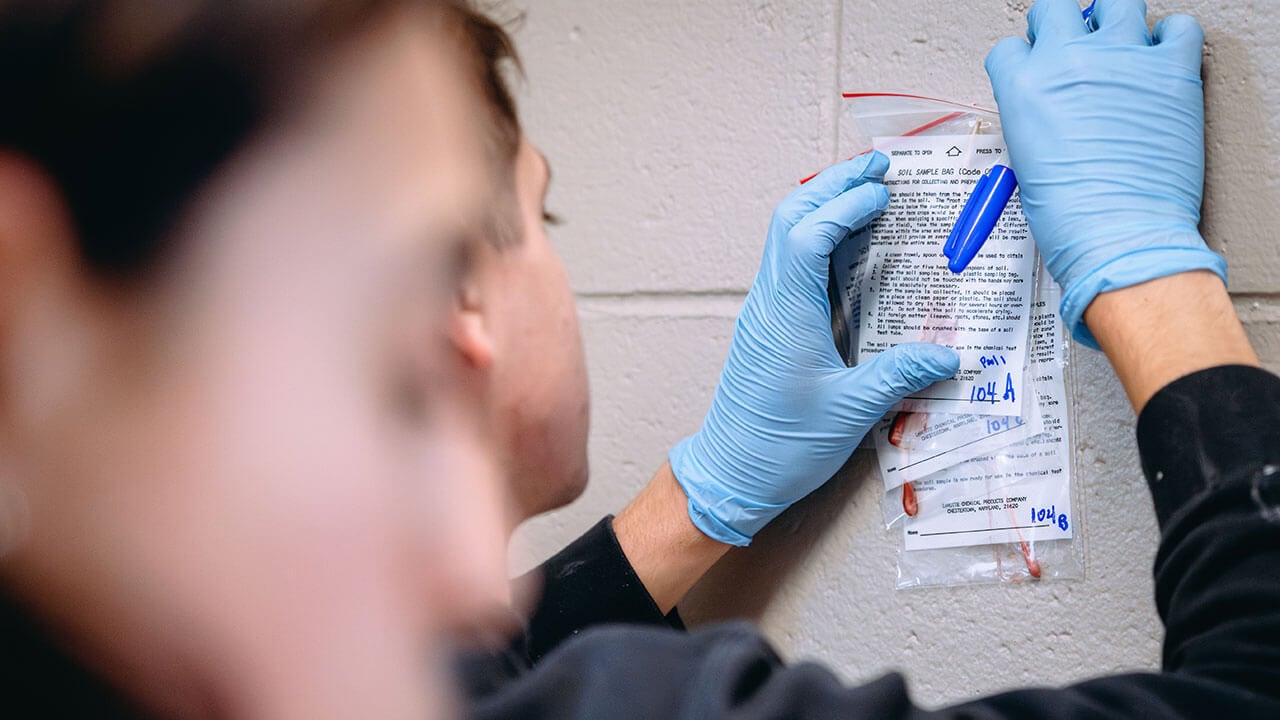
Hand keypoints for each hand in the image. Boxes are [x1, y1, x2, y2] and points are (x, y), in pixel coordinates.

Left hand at [668, 153, 958, 545]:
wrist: (729, 475)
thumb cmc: (781, 446)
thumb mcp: (851, 412)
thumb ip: (899, 375)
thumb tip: (949, 353)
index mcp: (786, 313)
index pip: (809, 234)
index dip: (844, 204)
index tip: (883, 189)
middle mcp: (770, 302)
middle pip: (791, 220)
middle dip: (832, 186)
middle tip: (876, 167)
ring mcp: (765, 312)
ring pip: (785, 239)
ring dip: (821, 207)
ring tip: (865, 192)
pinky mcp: (768, 326)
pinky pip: (789, 265)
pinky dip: (817, 239)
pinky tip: (848, 245)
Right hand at [985, 0, 1225, 346]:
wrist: (1119, 234)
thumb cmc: (1071, 217)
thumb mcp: (1027, 163)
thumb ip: (1034, 120)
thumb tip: (1052, 109)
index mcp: (1023, 86)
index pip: (1011, 48)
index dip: (1023, 61)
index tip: (1035, 72)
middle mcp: (1068, 60)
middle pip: (1057, 10)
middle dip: (1060, 27)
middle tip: (1072, 50)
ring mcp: (1123, 58)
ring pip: (1117, 4)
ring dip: (1113, 23)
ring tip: (1118, 49)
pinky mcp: (1172, 69)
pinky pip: (1178, 28)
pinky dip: (1170, 37)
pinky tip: (1160, 59)